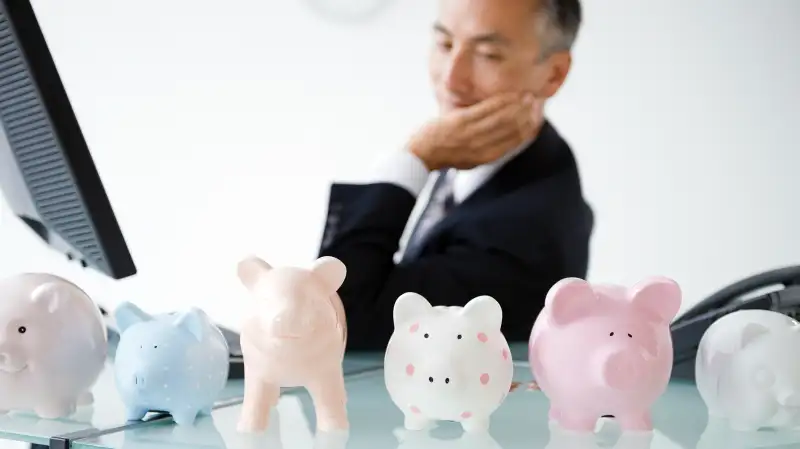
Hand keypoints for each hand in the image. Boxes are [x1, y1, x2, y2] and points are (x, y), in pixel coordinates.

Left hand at [408, 92, 543, 170]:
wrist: (423, 154)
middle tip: (537, 101)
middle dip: (529, 114)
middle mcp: (482, 147)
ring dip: (519, 105)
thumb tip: (508, 139)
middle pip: (514, 128)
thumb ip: (490, 149)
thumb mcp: (472, 159)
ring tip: (528, 96)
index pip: (515, 141)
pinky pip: (488, 108)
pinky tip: (512, 94)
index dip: (530, 127)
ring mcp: (472, 134)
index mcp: (487, 157)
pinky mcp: (461, 121)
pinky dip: (503, 100)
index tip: (538, 116)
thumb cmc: (447, 155)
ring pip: (504, 117)